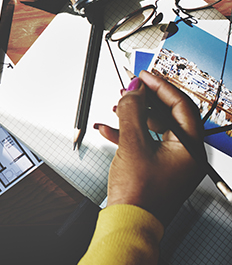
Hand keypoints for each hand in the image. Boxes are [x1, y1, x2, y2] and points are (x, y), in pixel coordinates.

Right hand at [94, 70, 204, 224]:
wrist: (129, 222)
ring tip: (117, 107)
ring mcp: (172, 163)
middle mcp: (186, 155)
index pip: (181, 106)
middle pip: (168, 115)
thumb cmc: (139, 194)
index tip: (143, 75)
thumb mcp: (132, 144)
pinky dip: (128, 133)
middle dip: (145, 100)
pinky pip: (145, 143)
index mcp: (190, 148)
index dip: (161, 86)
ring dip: (134, 116)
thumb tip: (134, 91)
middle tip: (129, 88)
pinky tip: (109, 129)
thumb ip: (132, 111)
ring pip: (155, 128)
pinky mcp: (157, 169)